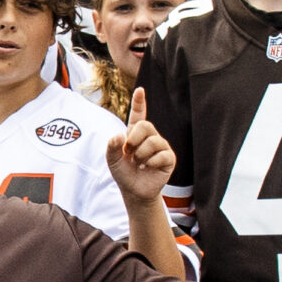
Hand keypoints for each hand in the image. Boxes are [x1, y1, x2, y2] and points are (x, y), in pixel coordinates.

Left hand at [106, 88, 175, 202]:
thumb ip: (112, 147)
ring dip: (141, 154)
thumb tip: (120, 136)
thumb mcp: (112, 159)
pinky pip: (161, 155)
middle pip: (145, 125)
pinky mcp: (169, 158)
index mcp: (135, 133)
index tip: (139, 90)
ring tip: (139, 163)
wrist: (134, 191)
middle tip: (129, 152)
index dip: (139, 102)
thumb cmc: (124, 173)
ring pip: (153, 141)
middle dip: (133, 139)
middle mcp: (150, 136)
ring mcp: (161, 146)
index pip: (138, 114)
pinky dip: (151, 163)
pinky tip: (149, 168)